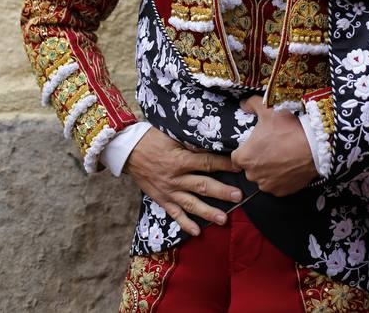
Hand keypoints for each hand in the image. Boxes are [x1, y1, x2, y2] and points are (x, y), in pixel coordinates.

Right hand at [124, 127, 242, 235]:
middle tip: (238, 196)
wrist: (129, 150)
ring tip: (224, 219)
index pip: (207, 162)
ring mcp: (169, 191)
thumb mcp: (173, 136)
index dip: (225, 164)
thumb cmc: (152, 139)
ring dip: (208, 212)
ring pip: (191, 204)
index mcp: (181, 159)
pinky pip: (175, 214)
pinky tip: (197, 232)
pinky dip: (185, 224)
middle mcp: (176, 177)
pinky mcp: (161, 199)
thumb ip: (191, 143)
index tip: (240, 166)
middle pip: (203, 185)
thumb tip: (210, 145)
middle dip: (222, 192)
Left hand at [231, 96, 317, 195]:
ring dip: (268, 170)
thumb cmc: (287, 129)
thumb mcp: (268, 110)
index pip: (236, 157)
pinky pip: (277, 185)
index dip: (245, 150)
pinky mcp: (282, 192)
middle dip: (257, 160)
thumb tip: (243, 103)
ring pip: (263, 177)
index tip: (254, 145)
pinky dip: (281, 178)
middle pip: (250, 168)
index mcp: (245, 157)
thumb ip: (252, 104)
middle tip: (270, 147)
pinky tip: (289, 165)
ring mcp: (268, 185)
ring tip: (281, 156)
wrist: (314, 146)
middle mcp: (253, 175)